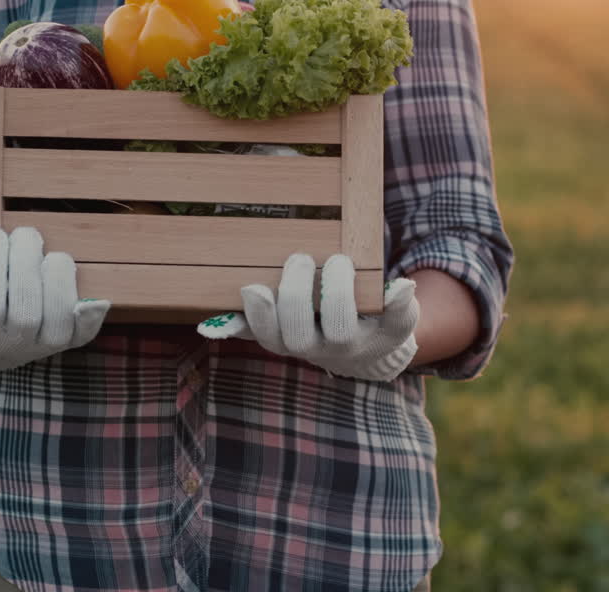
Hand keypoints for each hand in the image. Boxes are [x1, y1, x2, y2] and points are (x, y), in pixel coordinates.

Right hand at [0, 226, 109, 370]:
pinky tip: (95, 299)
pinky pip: (85, 333)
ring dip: (58, 279)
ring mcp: (46, 345)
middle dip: (26, 263)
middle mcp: (17, 345)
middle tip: (24, 234)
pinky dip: (91, 318)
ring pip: (58, 316)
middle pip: (26, 308)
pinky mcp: (72, 341)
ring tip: (49, 254)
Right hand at [197, 253, 420, 381]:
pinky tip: (400, 285)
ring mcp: (359, 344)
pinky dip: (400, 303)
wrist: (371, 344)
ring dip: (336, 292)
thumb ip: (249, 320)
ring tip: (337, 261)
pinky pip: (398, 323)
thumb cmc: (317, 321)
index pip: (270, 338)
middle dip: (296, 296)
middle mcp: (323, 349)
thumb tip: (208, 325)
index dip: (261, 316)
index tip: (255, 286)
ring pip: (342, 330)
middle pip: (301, 336)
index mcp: (293, 342)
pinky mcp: (392, 332)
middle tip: (299, 258)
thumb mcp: (283, 324)